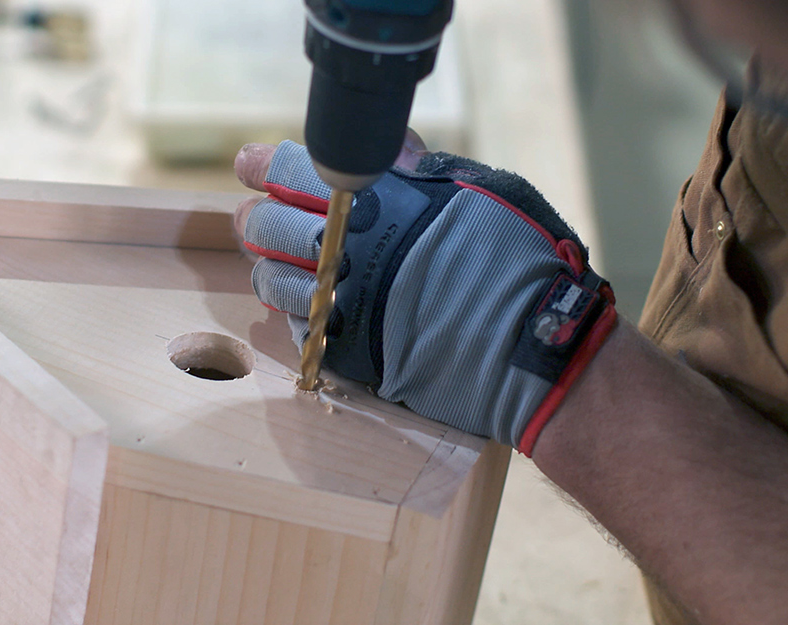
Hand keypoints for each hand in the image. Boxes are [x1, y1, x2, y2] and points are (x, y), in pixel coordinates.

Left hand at [234, 138, 616, 453]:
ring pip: (274, 284)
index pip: (296, 170)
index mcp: (378, 200)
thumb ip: (425, 169)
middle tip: (254, 220)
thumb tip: (392, 149)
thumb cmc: (522, 259)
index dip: (266, 166)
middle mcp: (351, 249)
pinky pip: (300, 332)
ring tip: (277, 267)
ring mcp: (345, 305)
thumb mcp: (483, 191)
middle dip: (257, 219)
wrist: (535, 347)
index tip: (251, 167)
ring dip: (269, 271)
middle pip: (270, 227)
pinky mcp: (348, 353)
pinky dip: (297, 316)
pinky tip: (313, 309)